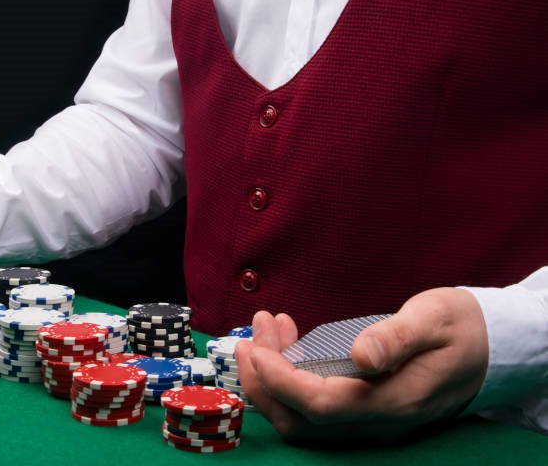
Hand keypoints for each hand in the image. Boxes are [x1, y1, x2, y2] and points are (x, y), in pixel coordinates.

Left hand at [235, 287, 488, 443]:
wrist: (492, 347)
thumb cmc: (462, 328)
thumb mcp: (433, 319)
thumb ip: (395, 337)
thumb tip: (361, 354)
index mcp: (395, 402)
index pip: (321, 406)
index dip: (280, 381)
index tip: (255, 348)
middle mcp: (380, 422)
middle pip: (301, 422)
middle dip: (264, 382)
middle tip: (249, 337)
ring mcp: (373, 422)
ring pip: (305, 419)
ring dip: (274, 379)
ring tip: (267, 329)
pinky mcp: (366, 412)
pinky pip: (317, 408)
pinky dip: (291, 380)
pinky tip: (290, 341)